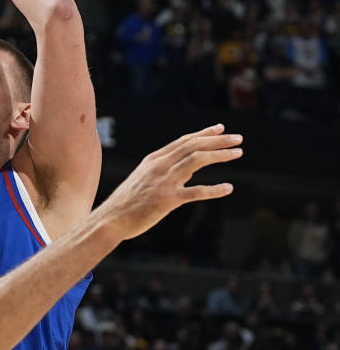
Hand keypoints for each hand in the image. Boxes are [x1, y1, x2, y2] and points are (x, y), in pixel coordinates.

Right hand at [97, 124, 241, 241]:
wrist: (110, 220)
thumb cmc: (127, 203)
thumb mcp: (144, 180)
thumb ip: (166, 173)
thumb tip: (189, 172)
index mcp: (154, 160)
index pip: (184, 141)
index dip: (204, 133)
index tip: (221, 129)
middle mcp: (160, 166)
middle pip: (194, 146)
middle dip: (219, 140)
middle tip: (238, 139)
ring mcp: (164, 182)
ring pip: (198, 160)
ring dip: (220, 155)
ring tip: (238, 153)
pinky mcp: (167, 200)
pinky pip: (196, 192)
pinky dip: (214, 189)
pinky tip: (228, 188)